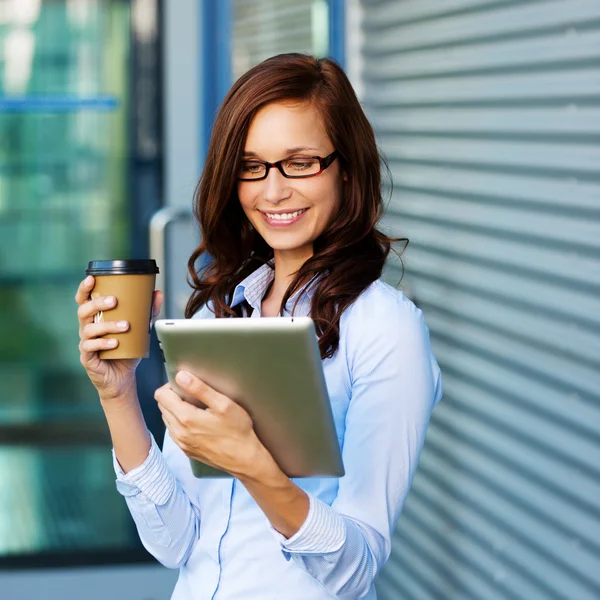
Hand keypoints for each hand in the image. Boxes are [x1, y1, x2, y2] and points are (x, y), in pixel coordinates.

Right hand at [76, 275, 163, 401]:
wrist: (122, 378)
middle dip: (97, 303)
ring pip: (89, 329)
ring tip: (125, 325)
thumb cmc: (127, 350)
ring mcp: (85, 343)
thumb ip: (147, 312)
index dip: (84, 289)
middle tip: (114, 301)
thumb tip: (158, 293)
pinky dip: (103, 343)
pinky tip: (115, 343)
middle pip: (83, 311)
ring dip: (107, 325)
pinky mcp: (87, 358)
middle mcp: (87, 328)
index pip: (84, 300)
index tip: (91, 278)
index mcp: (95, 318)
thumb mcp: (139, 329)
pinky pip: (90, 347)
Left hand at [155, 370, 277, 479]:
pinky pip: (174, 432)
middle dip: (173, 397)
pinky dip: (180, 423)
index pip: (161, 396)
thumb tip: (181, 376)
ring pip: (167, 419)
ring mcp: (181, 444)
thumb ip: (200, 389)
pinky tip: (197, 422)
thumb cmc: (238, 430)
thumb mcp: (223, 404)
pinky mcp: (186, 451)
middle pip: (162, 407)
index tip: (186, 385)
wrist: (245, 460)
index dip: (171, 386)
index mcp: (186, 418)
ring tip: (196, 408)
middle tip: (193, 395)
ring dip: (176, 410)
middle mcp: (179, 432)